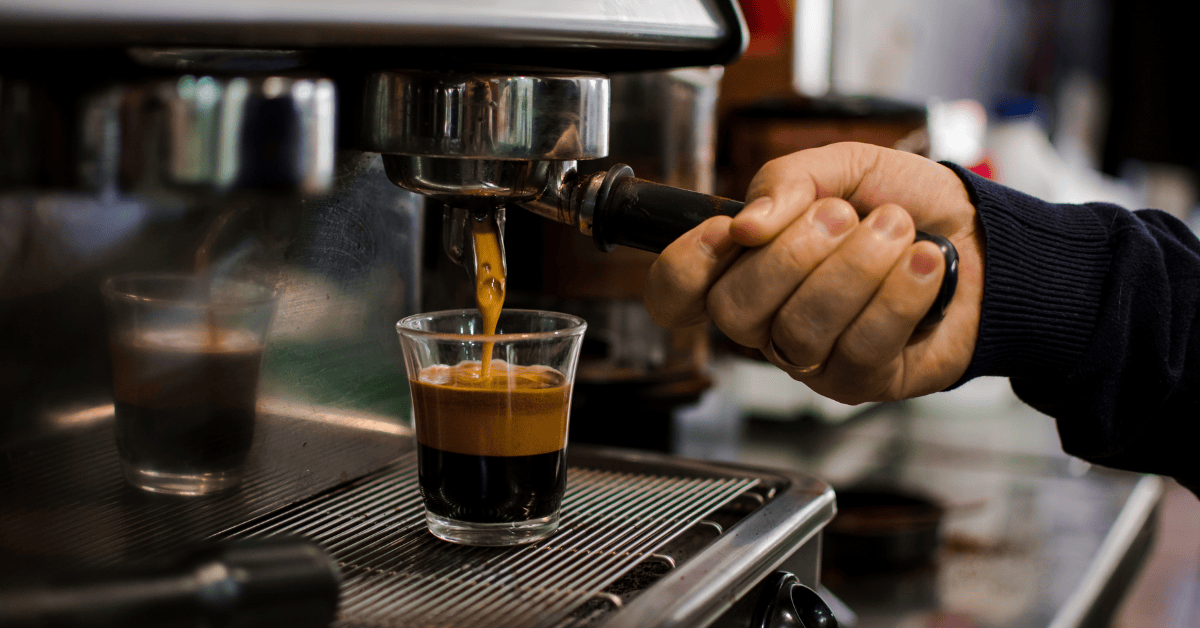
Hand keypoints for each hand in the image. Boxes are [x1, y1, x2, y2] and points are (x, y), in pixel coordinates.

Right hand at [643, 142, 982, 403]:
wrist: (982, 239)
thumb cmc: (905, 205)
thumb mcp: (843, 166)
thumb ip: (786, 179)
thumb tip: (748, 223)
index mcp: (745, 267)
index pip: (675, 292)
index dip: (686, 266)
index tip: (729, 231)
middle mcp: (767, 320)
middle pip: (734, 311)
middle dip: (793, 254)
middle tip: (843, 215)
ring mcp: (810, 358)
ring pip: (800, 330)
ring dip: (856, 269)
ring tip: (896, 229)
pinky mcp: (860, 381)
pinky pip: (860, 348)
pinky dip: (897, 295)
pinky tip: (921, 263)